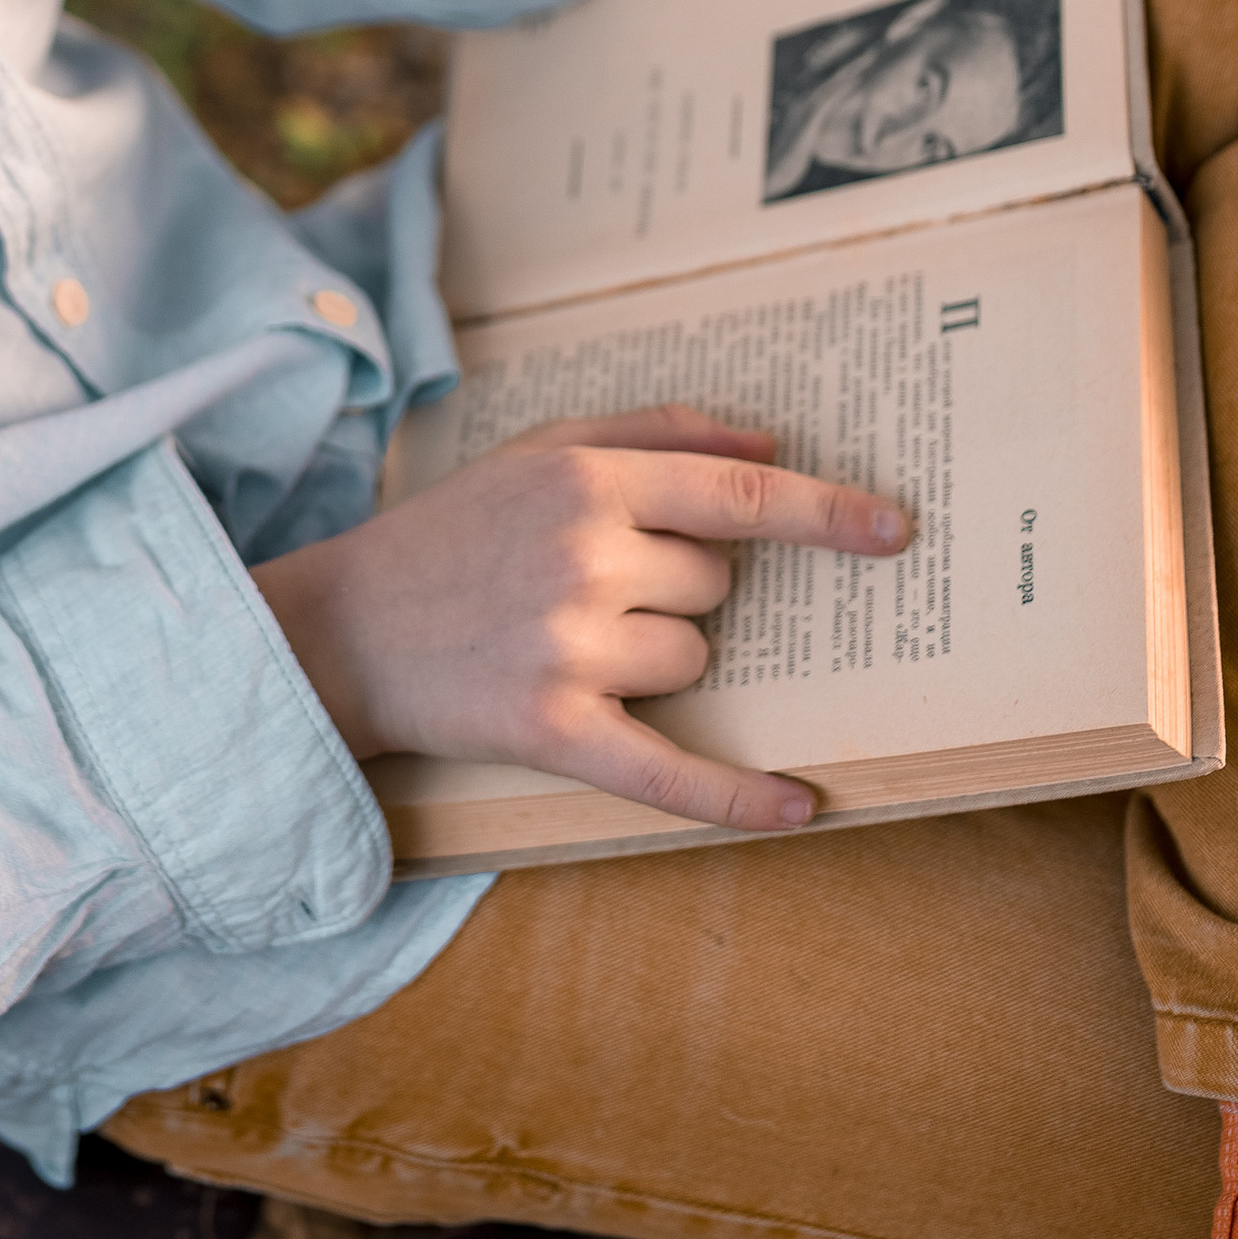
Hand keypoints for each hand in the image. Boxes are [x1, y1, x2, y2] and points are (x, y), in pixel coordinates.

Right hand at [254, 409, 911, 834]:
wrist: (342, 628)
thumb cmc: (453, 533)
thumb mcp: (540, 451)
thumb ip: (659, 431)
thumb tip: (776, 442)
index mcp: (587, 481)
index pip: (739, 495)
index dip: (827, 513)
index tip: (896, 530)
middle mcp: (584, 557)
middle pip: (717, 586)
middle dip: (676, 587)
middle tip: (588, 587)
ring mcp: (569, 647)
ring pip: (693, 658)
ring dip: (655, 656)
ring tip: (565, 641)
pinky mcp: (552, 730)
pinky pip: (670, 770)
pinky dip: (737, 796)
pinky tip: (800, 807)